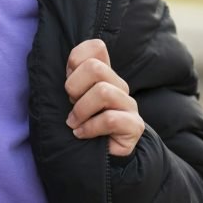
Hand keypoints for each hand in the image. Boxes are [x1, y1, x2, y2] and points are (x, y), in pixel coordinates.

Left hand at [64, 39, 142, 156]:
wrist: (101, 155)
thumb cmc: (82, 121)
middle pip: (95, 68)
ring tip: (73, 122)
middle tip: (70, 103)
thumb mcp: (72, 96)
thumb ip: (71, 76)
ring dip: (81, 109)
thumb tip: (67, 63)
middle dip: (74, 86)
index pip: (96, 47)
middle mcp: (119, 84)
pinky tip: (81, 134)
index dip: (76, 59)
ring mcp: (129, 104)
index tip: (68, 77)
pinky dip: (89, 128)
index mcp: (104, 73)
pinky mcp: (134, 125)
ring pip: (103, 92)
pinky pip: (110, 119)